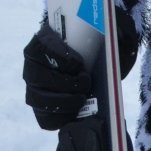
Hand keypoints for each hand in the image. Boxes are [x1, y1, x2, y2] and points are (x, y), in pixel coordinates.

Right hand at [21, 8, 140, 129]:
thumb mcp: (100, 32)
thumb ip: (105, 31)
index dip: (59, 58)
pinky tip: (75, 114)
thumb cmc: (91, 44)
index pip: (42, 48)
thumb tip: (118, 31)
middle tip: (85, 83)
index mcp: (43, 41)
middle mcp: (33, 64)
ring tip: (82, 99)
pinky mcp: (40, 106)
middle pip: (38, 77)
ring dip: (63, 102)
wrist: (86, 58)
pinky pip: (43, 118)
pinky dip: (59, 118)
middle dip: (64, 83)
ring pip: (39, 99)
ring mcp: (33, 86)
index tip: (78, 62)